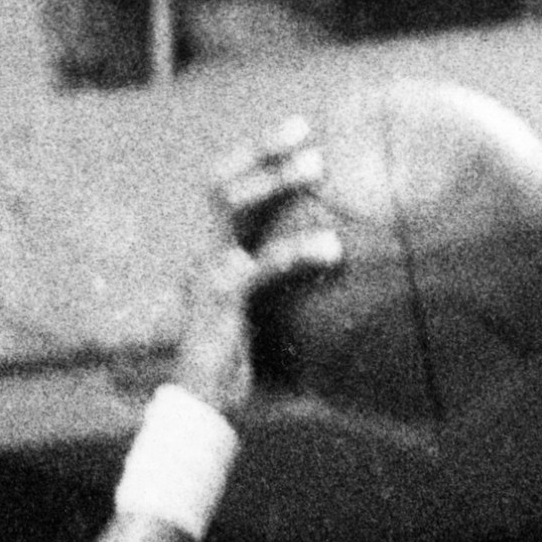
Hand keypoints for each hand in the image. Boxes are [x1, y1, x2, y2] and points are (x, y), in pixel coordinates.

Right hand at [173, 119, 343, 420]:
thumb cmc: (236, 370)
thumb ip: (282, 288)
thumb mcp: (261, 318)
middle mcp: (205, 256)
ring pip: (236, 206)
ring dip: (277, 181)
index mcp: (212, 256)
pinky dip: (299, 251)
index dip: (256, 155)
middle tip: (308, 135)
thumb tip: (338, 268)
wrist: (202, 410)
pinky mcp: (223, 300)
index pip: (224, 189)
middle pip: (223, 183)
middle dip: (263, 152)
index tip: (299, 131)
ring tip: (319, 167)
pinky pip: (263, 263)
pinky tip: (333, 250)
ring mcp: (209, 274)